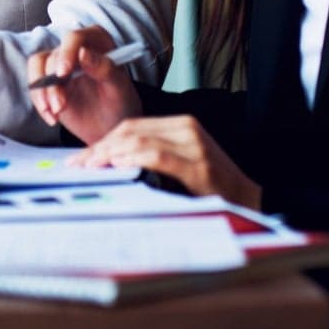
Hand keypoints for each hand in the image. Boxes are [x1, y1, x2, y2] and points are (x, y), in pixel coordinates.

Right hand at [26, 25, 140, 145]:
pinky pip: (35, 84)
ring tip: (55, 112)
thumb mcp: (119, 87)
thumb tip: (83, 53)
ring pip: (39, 66)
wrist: (111, 125)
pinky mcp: (49, 80)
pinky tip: (51, 117)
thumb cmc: (120, 102)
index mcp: (96, 40)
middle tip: (60, 105)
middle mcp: (75, 47)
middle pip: (53, 56)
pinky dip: (39, 101)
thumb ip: (104, 69)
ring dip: (42, 92)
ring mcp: (60, 63)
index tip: (63, 73)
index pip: (74, 38)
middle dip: (53, 84)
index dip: (66, 53)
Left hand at [73, 115, 262, 210]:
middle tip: (77, 165)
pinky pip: (156, 156)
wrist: (251, 202)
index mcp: (181, 126)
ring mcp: (195, 145)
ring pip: (140, 140)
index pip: (132, 126)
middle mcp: (187, 129)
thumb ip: (153, 158)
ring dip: (109, 154)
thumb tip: (111, 165)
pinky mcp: (198, 165)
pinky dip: (132, 160)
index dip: (103, 141)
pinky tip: (116, 167)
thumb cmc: (212, 189)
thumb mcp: (181, 165)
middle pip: (131, 131)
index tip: (81, 158)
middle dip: (100, 148)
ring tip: (90, 168)